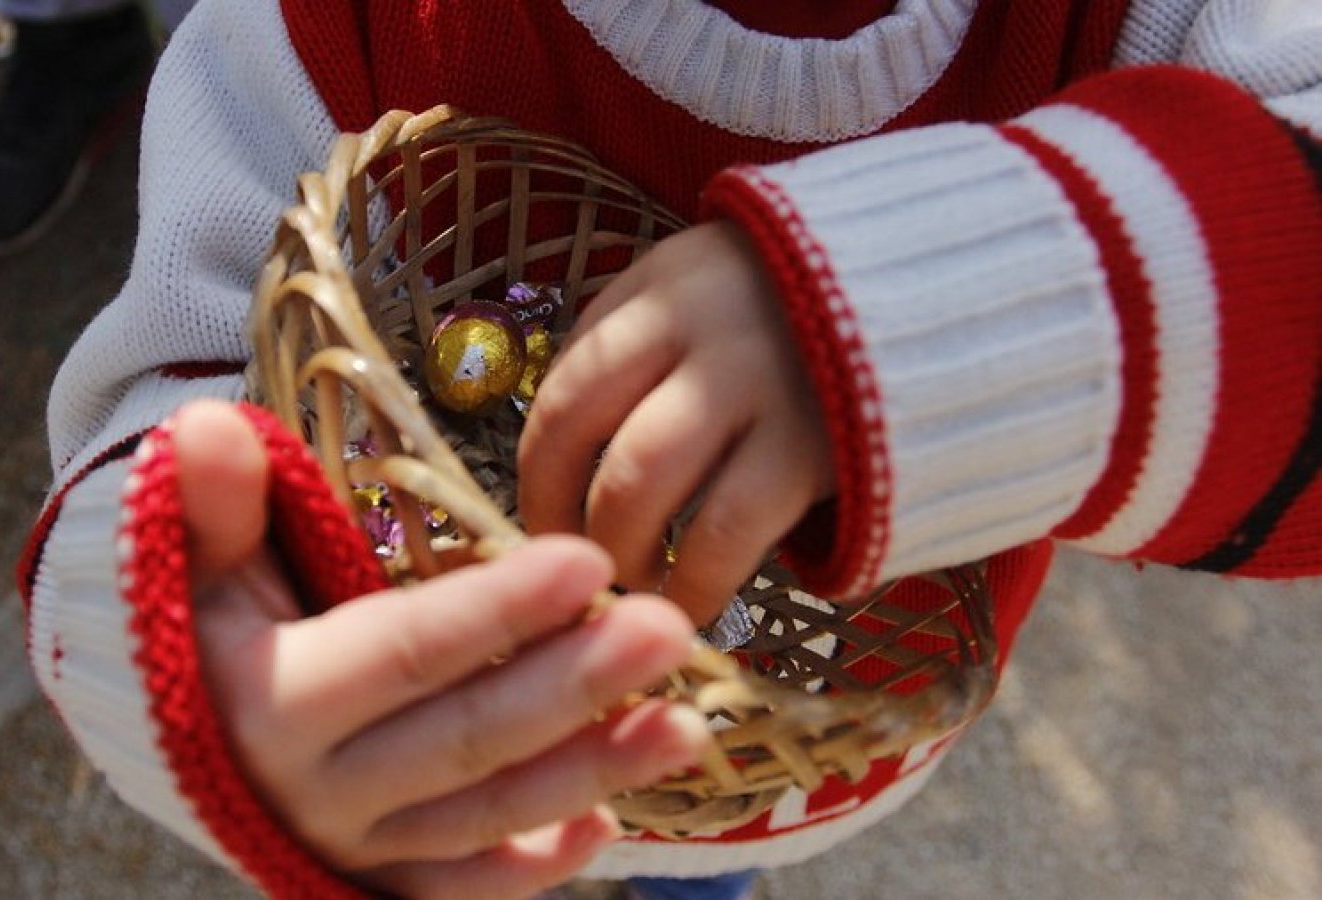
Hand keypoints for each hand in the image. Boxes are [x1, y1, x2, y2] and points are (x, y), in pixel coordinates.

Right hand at [174, 400, 709, 898]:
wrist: (175, 740)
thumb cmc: (204, 630)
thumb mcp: (196, 562)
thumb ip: (211, 504)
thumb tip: (207, 423)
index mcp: (272, 703)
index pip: (403, 653)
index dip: (495, 612)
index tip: (587, 561)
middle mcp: (317, 790)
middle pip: (466, 739)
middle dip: (574, 688)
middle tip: (668, 630)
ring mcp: (355, 846)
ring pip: (485, 818)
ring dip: (589, 774)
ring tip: (686, 725)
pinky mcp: (381, 881)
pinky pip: (462, 889)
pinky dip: (533, 867)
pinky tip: (608, 826)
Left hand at [518, 222, 834, 625]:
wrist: (971, 294)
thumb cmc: (824, 318)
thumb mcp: (725, 295)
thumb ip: (654, 349)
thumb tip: (573, 456)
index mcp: (664, 285)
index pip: (565, 385)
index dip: (538, 471)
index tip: (539, 522)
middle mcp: (696, 323)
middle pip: (581, 434)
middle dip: (562, 519)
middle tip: (576, 570)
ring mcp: (754, 380)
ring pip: (638, 485)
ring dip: (620, 554)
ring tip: (635, 588)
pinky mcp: (813, 444)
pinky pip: (723, 533)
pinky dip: (695, 582)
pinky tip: (696, 602)